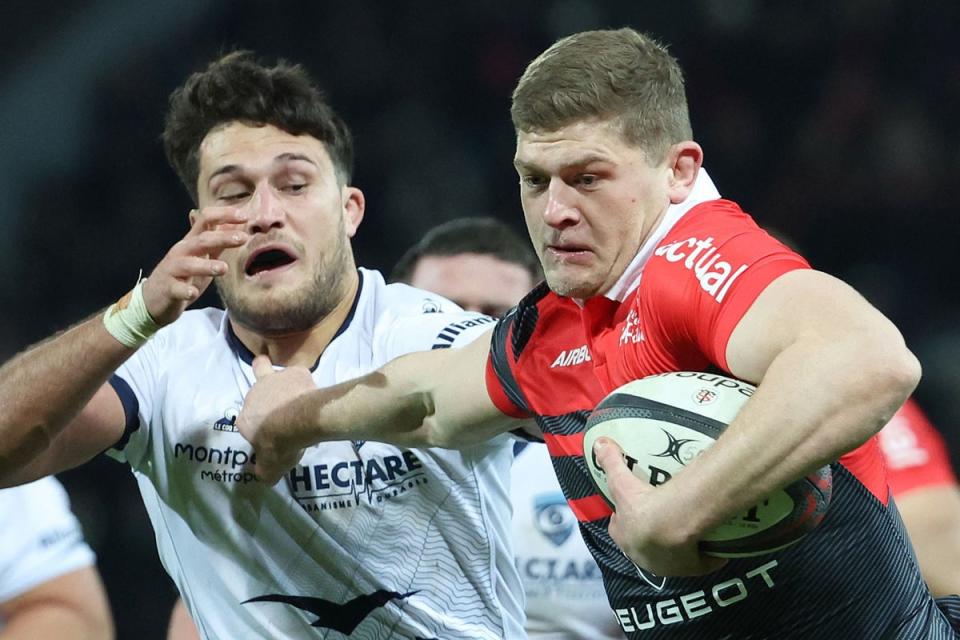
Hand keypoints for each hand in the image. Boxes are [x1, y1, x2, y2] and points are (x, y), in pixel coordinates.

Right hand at [141, 207, 248, 325]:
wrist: (155, 298)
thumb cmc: (183, 275)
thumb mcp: (202, 255)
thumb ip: (218, 242)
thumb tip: (237, 224)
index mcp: (192, 242)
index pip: (206, 220)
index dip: (224, 215)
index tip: (245, 215)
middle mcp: (182, 252)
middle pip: (201, 240)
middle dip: (222, 238)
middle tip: (243, 238)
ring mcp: (173, 270)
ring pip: (188, 264)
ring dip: (206, 265)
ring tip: (224, 268)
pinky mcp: (168, 289)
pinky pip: (176, 289)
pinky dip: (184, 291)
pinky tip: (192, 293)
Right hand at [236, 355, 314, 484]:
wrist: (300, 421)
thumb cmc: (281, 445)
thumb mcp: (270, 467)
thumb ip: (265, 471)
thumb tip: (264, 479)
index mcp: (245, 419)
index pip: (247, 422)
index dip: (258, 427)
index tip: (271, 435)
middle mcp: (254, 395)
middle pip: (256, 394)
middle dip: (266, 400)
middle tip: (283, 412)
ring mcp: (273, 380)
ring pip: (266, 370)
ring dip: (279, 383)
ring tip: (293, 393)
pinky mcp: (294, 372)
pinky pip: (297, 373)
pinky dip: (302, 380)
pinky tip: (311, 390)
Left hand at [594, 437, 727, 576]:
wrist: (669, 526)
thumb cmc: (642, 505)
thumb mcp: (621, 481)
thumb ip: (610, 461)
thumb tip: (599, 442)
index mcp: (625, 537)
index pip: (619, 528)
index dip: (623, 519)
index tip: (635, 508)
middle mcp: (642, 556)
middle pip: (645, 546)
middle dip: (651, 535)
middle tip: (665, 517)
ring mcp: (666, 565)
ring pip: (673, 557)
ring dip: (679, 548)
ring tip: (689, 531)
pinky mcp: (690, 568)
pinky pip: (700, 563)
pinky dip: (707, 557)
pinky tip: (715, 547)